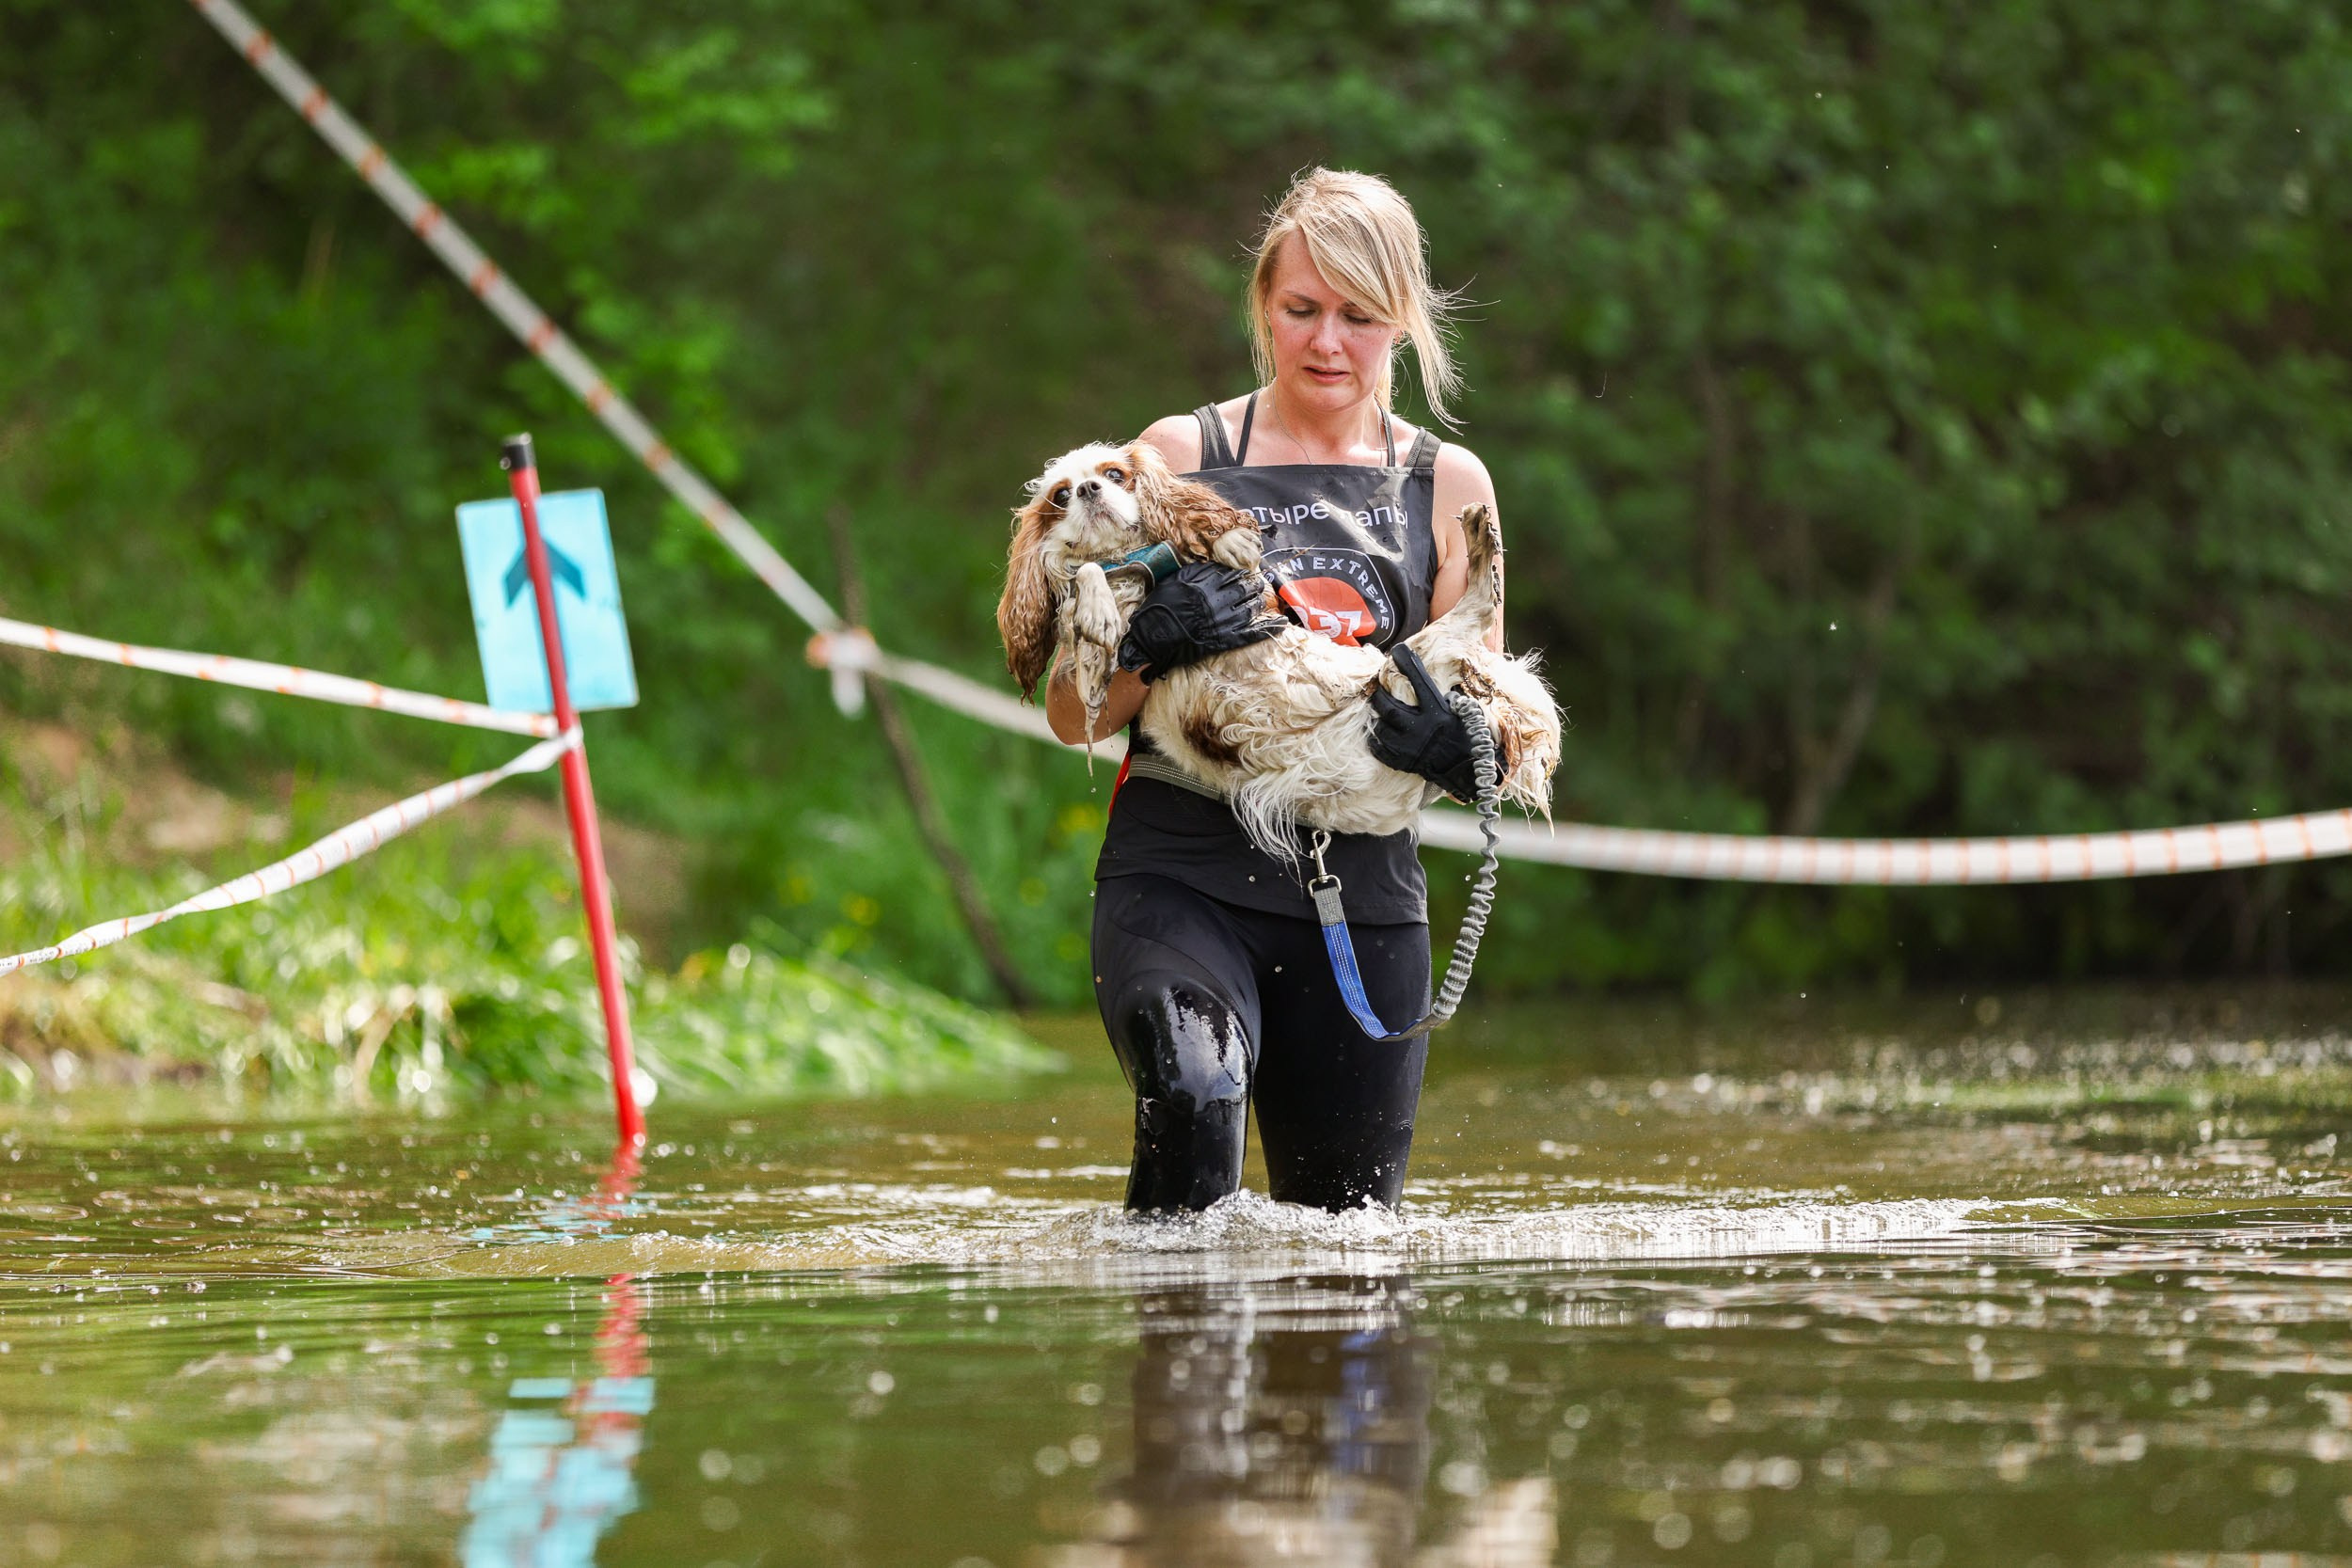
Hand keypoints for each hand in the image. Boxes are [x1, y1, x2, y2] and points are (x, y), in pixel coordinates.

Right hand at [1116, 563, 1281, 682]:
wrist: (1155, 636)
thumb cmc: (1160, 607)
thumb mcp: (1174, 580)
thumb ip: (1194, 571)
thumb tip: (1211, 565)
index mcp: (1206, 584)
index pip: (1231, 574)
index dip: (1240, 572)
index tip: (1244, 571)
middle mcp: (1219, 600)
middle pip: (1245, 588)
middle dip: (1254, 583)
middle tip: (1258, 581)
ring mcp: (1224, 621)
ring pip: (1251, 607)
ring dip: (1260, 601)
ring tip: (1262, 598)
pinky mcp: (1226, 639)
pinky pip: (1253, 633)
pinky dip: (1269, 628)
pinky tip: (1283, 624)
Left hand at [1368, 646, 1481, 801]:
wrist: (1467, 770)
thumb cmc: (1466, 736)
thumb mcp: (1461, 712)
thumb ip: (1443, 698)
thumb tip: (1428, 682)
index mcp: (1438, 713)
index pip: (1419, 681)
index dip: (1407, 664)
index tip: (1397, 651)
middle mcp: (1423, 729)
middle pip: (1390, 707)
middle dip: (1380, 697)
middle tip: (1376, 691)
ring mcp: (1411, 747)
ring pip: (1382, 728)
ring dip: (1377, 718)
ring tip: (1377, 711)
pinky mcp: (1404, 762)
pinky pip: (1381, 748)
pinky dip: (1376, 739)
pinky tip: (1377, 732)